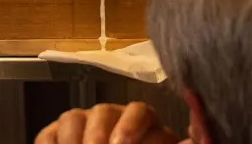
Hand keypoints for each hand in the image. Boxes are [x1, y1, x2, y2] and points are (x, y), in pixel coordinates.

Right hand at [36, 102, 181, 143]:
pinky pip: (49, 132)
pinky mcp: (57, 134)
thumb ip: (190, 140)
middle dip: (100, 134)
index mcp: (143, 121)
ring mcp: (84, 122)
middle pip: (104, 111)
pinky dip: (51, 143)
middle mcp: (112, 116)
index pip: (139, 112)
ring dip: (76, 139)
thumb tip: (201, 133)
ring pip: (75, 117)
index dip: (130, 127)